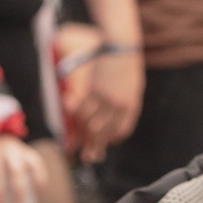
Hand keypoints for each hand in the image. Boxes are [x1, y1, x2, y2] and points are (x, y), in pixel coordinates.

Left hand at [0, 134, 46, 202]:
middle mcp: (10, 152)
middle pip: (16, 170)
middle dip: (18, 187)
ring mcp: (23, 151)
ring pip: (32, 164)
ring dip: (36, 180)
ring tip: (36, 196)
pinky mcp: (31, 153)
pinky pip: (40, 165)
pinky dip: (42, 177)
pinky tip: (41, 190)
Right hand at [73, 48, 143, 163]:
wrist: (121, 44)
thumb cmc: (127, 65)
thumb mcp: (132, 87)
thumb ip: (124, 105)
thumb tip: (113, 121)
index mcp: (131, 105)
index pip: (121, 131)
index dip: (112, 139)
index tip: (106, 143)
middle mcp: (117, 104)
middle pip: (103, 132)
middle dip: (93, 147)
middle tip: (87, 158)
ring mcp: (103, 97)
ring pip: (89, 123)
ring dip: (81, 136)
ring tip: (75, 147)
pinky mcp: (91, 88)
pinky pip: (80, 108)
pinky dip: (73, 116)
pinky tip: (70, 122)